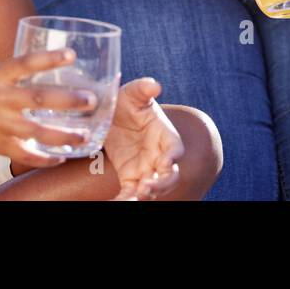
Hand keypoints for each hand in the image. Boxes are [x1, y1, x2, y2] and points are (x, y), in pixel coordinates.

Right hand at [0, 49, 97, 168]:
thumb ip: (18, 73)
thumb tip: (51, 64)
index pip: (26, 63)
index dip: (49, 58)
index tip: (71, 54)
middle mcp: (1, 99)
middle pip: (39, 98)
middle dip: (68, 100)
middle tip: (91, 100)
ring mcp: (1, 124)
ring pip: (37, 131)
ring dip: (64, 135)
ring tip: (85, 135)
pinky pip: (25, 155)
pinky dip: (44, 158)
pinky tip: (62, 157)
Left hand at [103, 78, 182, 200]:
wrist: (113, 117)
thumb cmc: (129, 102)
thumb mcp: (132, 93)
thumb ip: (143, 88)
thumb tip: (155, 85)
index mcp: (165, 136)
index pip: (176, 149)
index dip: (173, 157)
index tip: (165, 162)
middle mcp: (159, 156)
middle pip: (169, 177)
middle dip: (161, 185)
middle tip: (146, 188)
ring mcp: (146, 169)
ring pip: (151, 189)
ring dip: (144, 196)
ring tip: (131, 200)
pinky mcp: (130, 178)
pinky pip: (130, 194)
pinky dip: (124, 200)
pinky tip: (114, 203)